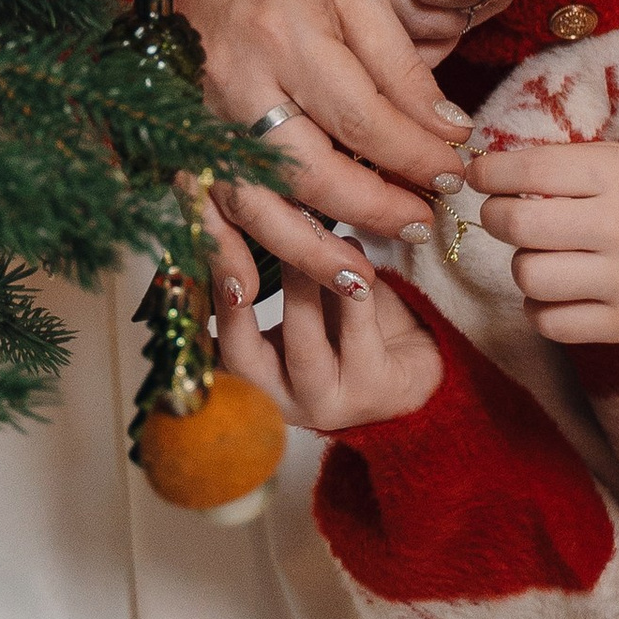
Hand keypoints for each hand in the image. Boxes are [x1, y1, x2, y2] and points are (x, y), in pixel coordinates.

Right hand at [174, 0, 471, 291]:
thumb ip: (400, 69)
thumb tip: (448, 134)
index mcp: (287, 37)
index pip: (364, 121)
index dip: (416, 157)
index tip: (455, 174)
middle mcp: (235, 83)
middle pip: (309, 172)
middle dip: (373, 209)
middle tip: (422, 224)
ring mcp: (196, 115)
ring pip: (253, 204)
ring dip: (308, 252)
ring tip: (361, 280)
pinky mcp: (176, 133)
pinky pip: (196, 206)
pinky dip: (220, 252)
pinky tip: (251, 288)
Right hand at [210, 247, 442, 431]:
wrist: (417, 366)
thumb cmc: (348, 330)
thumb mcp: (303, 306)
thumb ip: (267, 277)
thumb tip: (236, 216)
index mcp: (255, 380)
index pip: (212, 350)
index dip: (204, 303)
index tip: (202, 252)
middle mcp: (282, 401)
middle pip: (244, 357)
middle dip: (241, 300)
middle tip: (248, 246)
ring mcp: (329, 402)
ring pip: (304, 346)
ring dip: (301, 288)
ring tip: (307, 242)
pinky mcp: (375, 390)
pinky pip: (358, 332)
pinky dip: (354, 286)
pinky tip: (355, 248)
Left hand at [473, 139, 618, 347]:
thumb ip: (565, 164)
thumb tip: (493, 171)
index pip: (530, 169)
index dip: (490, 172)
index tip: (480, 175)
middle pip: (518, 225)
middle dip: (495, 217)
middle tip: (501, 214)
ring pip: (528, 276)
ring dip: (522, 264)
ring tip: (540, 254)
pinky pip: (550, 323)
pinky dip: (540, 308)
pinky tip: (556, 290)